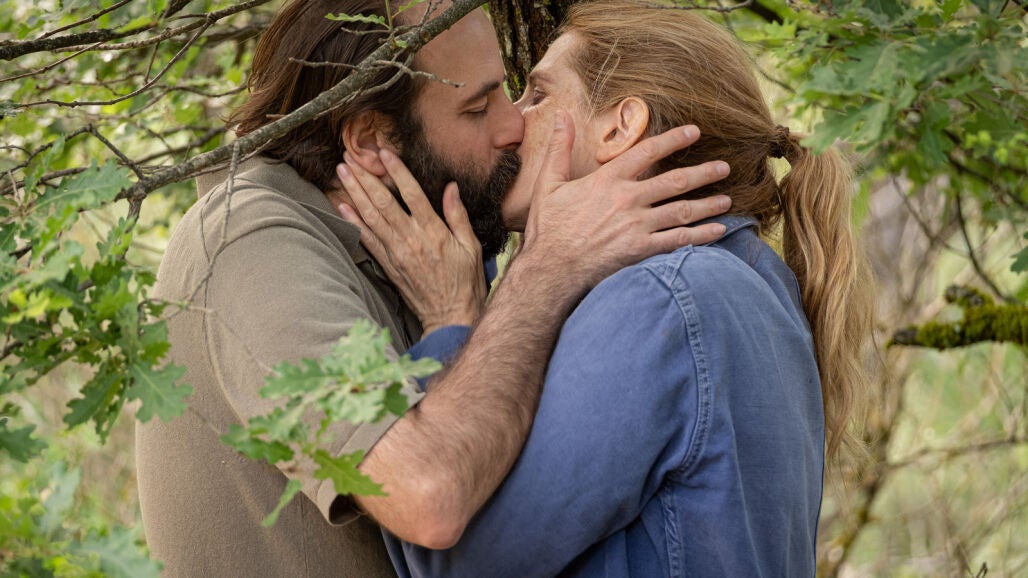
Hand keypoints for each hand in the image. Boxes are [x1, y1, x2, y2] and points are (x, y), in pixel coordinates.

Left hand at [329, 149, 485, 334]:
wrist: (450, 316)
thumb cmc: (465, 282)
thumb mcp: (471, 247)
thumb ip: (458, 216)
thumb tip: (451, 188)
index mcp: (434, 232)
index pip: (412, 194)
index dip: (397, 171)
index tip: (384, 153)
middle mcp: (411, 240)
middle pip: (383, 203)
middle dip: (365, 178)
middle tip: (349, 158)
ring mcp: (396, 253)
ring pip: (371, 218)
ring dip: (354, 193)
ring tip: (342, 173)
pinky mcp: (388, 266)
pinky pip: (367, 240)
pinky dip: (353, 222)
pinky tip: (342, 207)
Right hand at [520, 111, 730, 286]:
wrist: (550, 269)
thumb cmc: (548, 228)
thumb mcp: (548, 183)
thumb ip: (560, 148)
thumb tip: (562, 116)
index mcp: (607, 179)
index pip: (647, 151)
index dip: (673, 139)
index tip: (694, 132)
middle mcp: (627, 199)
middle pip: (675, 180)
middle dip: (704, 173)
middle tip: (724, 167)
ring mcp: (636, 225)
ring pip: (682, 210)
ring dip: (708, 204)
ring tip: (727, 200)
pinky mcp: (640, 250)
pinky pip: (678, 241)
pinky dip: (701, 235)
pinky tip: (718, 230)